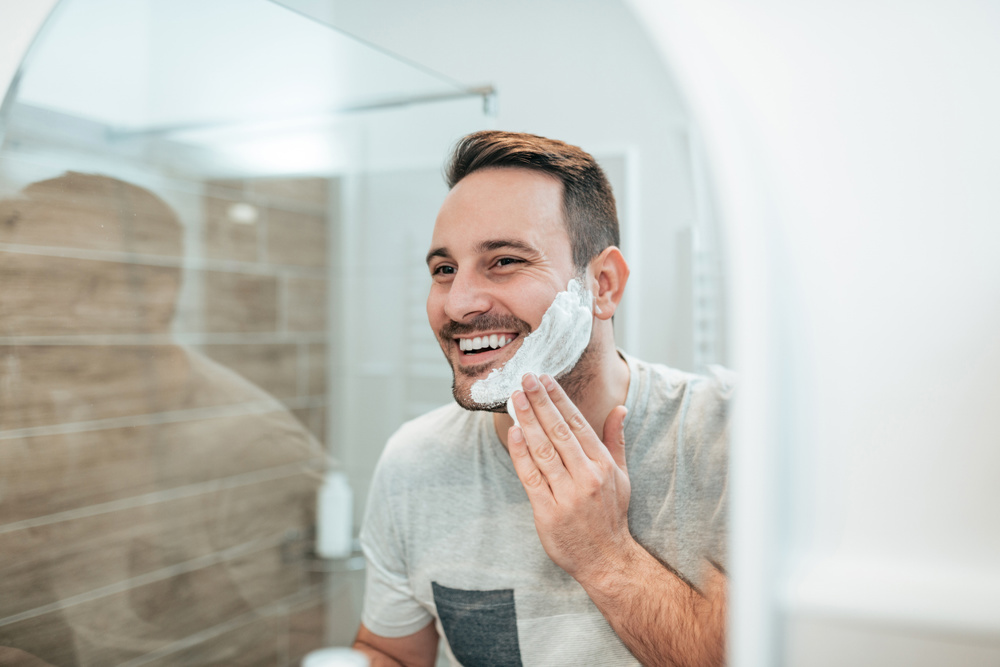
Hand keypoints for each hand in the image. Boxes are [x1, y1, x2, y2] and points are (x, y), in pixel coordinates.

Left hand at [507, 372, 631, 581]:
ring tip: (515, 397)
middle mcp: (586, 476)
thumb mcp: (621, 475)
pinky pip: (531, 476)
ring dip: (527, 421)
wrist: (606, 560)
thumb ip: (616, 440)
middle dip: (540, 401)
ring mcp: (567, 494)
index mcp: (603, 464)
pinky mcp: (548, 511)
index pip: (577, 423)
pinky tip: (513, 433)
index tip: (545, 378)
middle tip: (525, 378)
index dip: (559, 398)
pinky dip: (521, 453)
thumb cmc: (611, 515)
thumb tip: (620, 408)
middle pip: (558, 431)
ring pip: (542, 450)